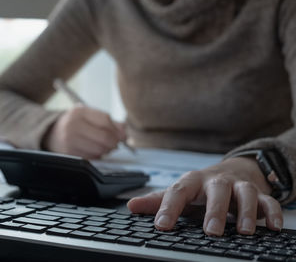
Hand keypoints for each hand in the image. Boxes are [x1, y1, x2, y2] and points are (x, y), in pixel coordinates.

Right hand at [43, 105, 125, 158]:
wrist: (52, 133)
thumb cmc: (76, 123)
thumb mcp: (89, 116)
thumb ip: (108, 121)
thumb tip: (124, 132)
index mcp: (79, 112)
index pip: (106, 120)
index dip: (118, 130)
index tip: (123, 136)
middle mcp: (73, 125)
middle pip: (104, 137)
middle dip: (114, 143)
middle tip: (115, 144)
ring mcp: (69, 140)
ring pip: (99, 150)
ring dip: (106, 150)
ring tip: (103, 147)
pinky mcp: (69, 153)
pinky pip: (91, 158)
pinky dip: (97, 156)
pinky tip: (94, 151)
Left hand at [127, 157, 282, 235]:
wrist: (231, 171)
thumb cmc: (201, 187)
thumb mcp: (179, 192)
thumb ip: (157, 201)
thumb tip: (131, 206)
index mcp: (192, 182)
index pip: (178, 191)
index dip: (168, 208)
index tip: (162, 226)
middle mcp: (215, 182)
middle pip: (216, 190)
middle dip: (215, 210)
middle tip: (212, 231)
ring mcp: (238, 186)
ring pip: (245, 194)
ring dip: (246, 212)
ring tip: (243, 231)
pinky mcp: (258, 194)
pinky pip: (268, 201)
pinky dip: (272, 212)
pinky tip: (272, 227)